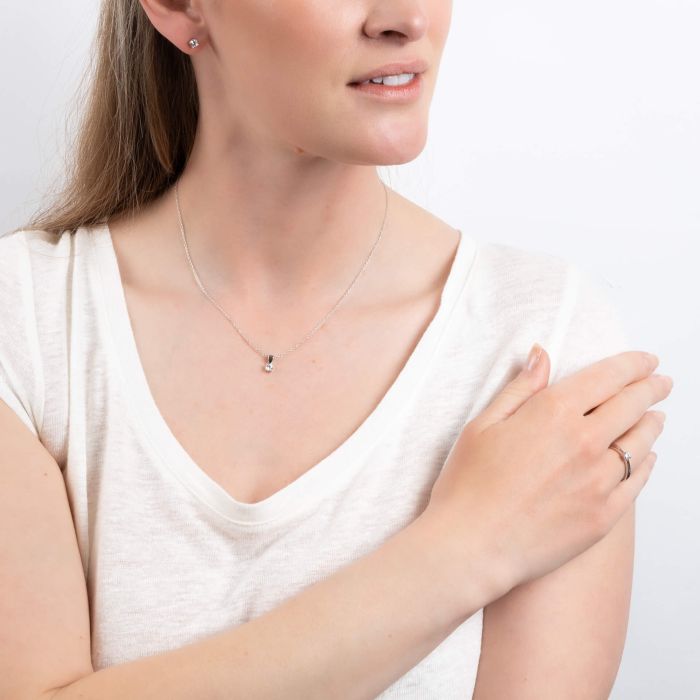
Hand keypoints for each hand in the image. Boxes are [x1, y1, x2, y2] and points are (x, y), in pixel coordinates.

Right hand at [421, 346, 671, 600]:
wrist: (472, 545)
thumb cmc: (468, 484)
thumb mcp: (483, 424)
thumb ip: (520, 388)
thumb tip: (541, 355)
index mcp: (553, 412)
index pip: (608, 377)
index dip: (633, 364)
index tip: (646, 360)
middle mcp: (584, 442)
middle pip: (633, 405)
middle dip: (652, 388)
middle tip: (661, 382)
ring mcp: (599, 480)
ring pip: (642, 442)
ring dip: (653, 423)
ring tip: (656, 417)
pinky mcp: (604, 515)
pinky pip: (638, 481)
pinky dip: (647, 463)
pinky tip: (647, 457)